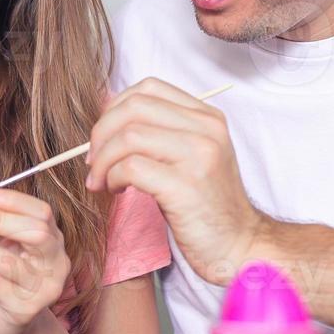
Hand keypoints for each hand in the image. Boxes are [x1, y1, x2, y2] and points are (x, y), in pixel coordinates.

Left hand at [0, 189, 70, 333]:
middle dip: (1, 219)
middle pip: (37, 233)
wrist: (6, 323)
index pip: (42, 213)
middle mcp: (56, 262)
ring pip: (7, 261)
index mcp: (52, 239)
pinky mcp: (26, 309)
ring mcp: (44, 287)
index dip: (15, 201)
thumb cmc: (0, 278)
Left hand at [85, 78, 262, 285]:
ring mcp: (199, 156)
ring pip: (128, 136)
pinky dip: (113, 178)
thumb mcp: (191, 157)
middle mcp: (207, 129)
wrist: (239, 245)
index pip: (149, 88)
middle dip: (101, 133)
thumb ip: (161, 132)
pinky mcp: (185, 186)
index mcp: (207, 117)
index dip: (115, 109)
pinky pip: (131, 167)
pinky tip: (116, 191)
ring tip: (102, 181)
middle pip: (134, 107)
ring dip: (103, 160)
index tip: (104, 137)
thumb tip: (107, 117)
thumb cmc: (205, 206)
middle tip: (94, 161)